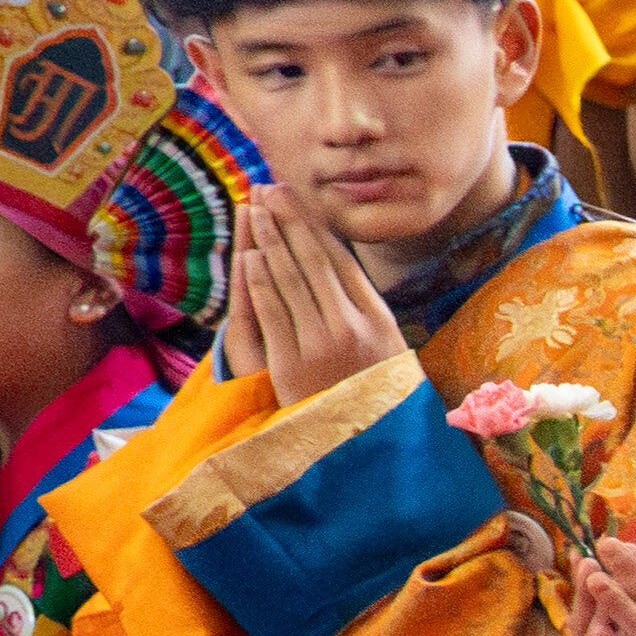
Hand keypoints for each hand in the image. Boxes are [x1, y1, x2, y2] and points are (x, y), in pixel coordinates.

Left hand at [232, 198, 406, 408]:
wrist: (371, 448)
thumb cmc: (375, 396)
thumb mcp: (386, 353)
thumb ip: (365, 314)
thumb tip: (344, 273)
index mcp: (379, 321)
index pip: (343, 261)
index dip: (317, 227)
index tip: (299, 200)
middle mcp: (353, 328)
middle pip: (315, 263)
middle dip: (291, 221)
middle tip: (272, 188)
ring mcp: (323, 346)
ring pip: (292, 281)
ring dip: (271, 241)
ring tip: (257, 210)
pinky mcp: (292, 365)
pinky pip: (273, 313)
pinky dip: (259, 281)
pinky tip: (249, 256)